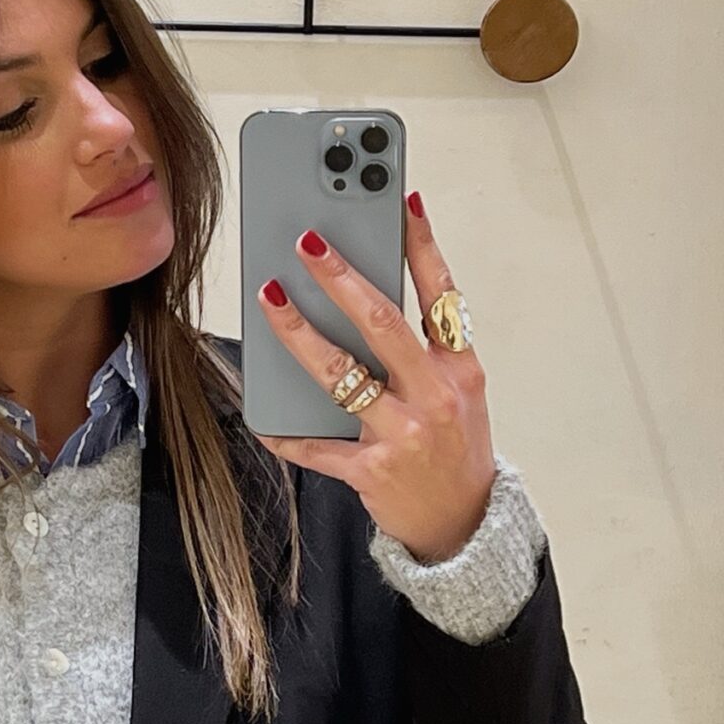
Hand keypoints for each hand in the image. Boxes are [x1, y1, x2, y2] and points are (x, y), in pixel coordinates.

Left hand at [253, 194, 496, 562]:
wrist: (464, 524)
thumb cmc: (452, 446)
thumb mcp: (458, 391)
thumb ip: (424, 348)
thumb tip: (364, 296)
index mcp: (460, 370)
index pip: (443, 294)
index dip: (422, 244)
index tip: (400, 198)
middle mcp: (435, 397)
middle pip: (382, 323)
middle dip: (341, 278)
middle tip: (308, 242)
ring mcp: (402, 435)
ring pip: (340, 374)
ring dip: (298, 332)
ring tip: (271, 297)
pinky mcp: (370, 471)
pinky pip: (316, 446)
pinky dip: (285, 432)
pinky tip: (260, 415)